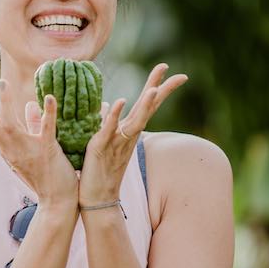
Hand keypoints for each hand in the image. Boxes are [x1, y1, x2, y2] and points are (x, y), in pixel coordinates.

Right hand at [0, 72, 77, 208]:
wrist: (58, 202)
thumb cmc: (47, 175)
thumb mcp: (33, 148)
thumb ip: (30, 126)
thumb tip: (30, 104)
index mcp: (6, 146)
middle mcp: (11, 148)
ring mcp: (27, 150)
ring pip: (8, 124)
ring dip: (5, 102)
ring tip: (4, 82)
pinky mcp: (47, 152)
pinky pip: (45, 130)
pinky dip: (47, 113)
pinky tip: (49, 97)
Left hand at [79, 63, 187, 204]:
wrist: (97, 198)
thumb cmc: (100, 170)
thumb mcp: (103, 139)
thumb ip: (106, 121)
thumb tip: (105, 104)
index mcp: (129, 131)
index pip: (147, 104)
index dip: (157, 86)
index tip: (168, 69)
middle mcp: (128, 135)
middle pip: (148, 108)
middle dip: (159, 88)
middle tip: (170, 69)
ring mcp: (117, 141)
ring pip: (135, 119)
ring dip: (145, 104)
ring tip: (155, 88)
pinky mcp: (101, 147)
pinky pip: (110, 130)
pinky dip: (115, 116)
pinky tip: (120, 102)